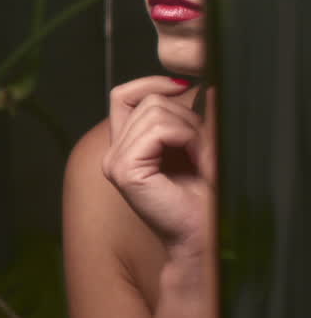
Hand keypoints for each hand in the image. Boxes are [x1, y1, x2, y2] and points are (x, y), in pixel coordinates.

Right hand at [102, 77, 216, 260]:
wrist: (205, 235)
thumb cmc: (204, 197)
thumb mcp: (196, 143)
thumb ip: (191, 113)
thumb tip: (201, 82)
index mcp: (125, 146)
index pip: (123, 95)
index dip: (151, 84)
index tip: (184, 86)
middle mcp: (113, 153)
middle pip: (147, 100)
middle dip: (185, 115)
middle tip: (204, 148)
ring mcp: (115, 161)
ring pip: (153, 110)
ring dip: (189, 128)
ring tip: (202, 157)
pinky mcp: (124, 170)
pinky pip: (157, 129)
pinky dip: (186, 137)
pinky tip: (196, 160)